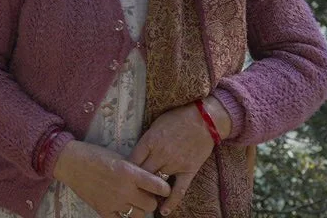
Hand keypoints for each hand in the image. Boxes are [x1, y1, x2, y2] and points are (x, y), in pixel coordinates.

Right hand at [53, 140, 170, 216]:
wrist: (71, 162)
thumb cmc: (96, 155)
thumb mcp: (120, 158)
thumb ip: (136, 171)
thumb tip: (154, 182)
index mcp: (130, 172)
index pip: (159, 187)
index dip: (164, 188)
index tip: (162, 188)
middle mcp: (124, 189)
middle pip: (151, 205)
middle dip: (151, 200)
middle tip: (145, 194)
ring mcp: (114, 202)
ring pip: (139, 215)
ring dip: (139, 208)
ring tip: (132, 200)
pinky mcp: (103, 211)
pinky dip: (123, 214)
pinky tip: (121, 206)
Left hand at [130, 97, 231, 215]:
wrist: (204, 119)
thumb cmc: (178, 118)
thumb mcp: (155, 124)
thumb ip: (146, 139)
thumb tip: (136, 152)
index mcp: (149, 141)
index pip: (132, 161)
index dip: (125, 171)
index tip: (121, 176)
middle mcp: (160, 154)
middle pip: (142, 175)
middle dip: (134, 184)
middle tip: (129, 190)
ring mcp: (174, 164)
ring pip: (157, 183)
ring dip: (150, 192)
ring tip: (142, 200)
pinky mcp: (189, 170)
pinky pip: (179, 189)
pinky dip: (171, 201)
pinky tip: (164, 211)